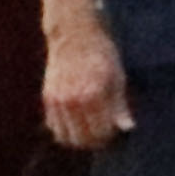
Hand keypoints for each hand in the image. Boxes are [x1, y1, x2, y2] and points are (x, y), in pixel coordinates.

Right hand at [39, 19, 128, 152]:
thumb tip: (127, 128)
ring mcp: (56, 100)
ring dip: (79, 138)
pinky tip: (78, 122)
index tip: (117, 132)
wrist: (74, 35)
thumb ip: (120, 106)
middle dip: (96, 141)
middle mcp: (71, 100)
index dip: (111, 137)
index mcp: (92, 95)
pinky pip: (53, 126)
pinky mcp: (47, 98)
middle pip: (81, 139)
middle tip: (106, 134)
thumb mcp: (117, 77)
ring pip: (65, 136)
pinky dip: (65, 130)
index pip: (100, 132)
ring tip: (92, 129)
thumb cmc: (102, 54)